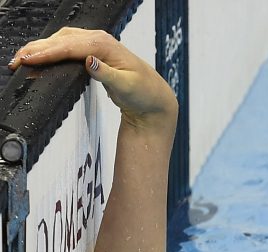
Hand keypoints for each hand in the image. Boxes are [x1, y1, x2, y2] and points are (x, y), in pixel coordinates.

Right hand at [8, 27, 176, 126]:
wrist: (153, 98)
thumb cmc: (144, 92)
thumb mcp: (127, 86)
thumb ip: (107, 74)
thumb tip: (89, 61)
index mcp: (105, 45)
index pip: (69, 46)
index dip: (47, 53)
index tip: (29, 60)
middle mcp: (99, 40)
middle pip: (61, 40)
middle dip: (37, 49)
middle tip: (17, 61)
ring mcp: (95, 45)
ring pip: (61, 40)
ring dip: (41, 48)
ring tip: (22, 59)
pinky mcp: (92, 53)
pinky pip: (66, 47)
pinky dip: (50, 50)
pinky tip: (39, 57)